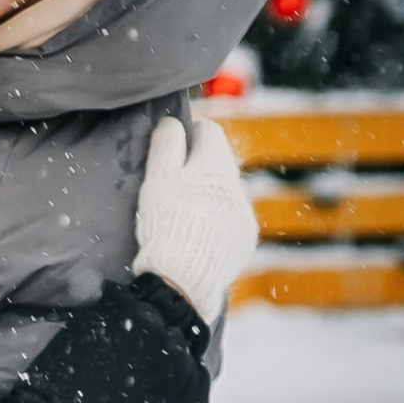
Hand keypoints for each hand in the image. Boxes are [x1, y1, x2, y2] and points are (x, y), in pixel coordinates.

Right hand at [133, 109, 258, 326]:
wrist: (182, 280)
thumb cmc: (165, 224)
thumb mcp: (157, 179)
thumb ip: (166, 145)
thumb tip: (173, 122)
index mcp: (215, 166)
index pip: (209, 132)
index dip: (190, 134)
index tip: (175, 147)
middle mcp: (236, 187)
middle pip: (220, 163)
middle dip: (200, 167)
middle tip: (175, 184)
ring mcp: (244, 215)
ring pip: (227, 192)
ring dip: (210, 195)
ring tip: (185, 213)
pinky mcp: (246, 239)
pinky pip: (233, 220)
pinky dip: (218, 221)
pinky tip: (198, 234)